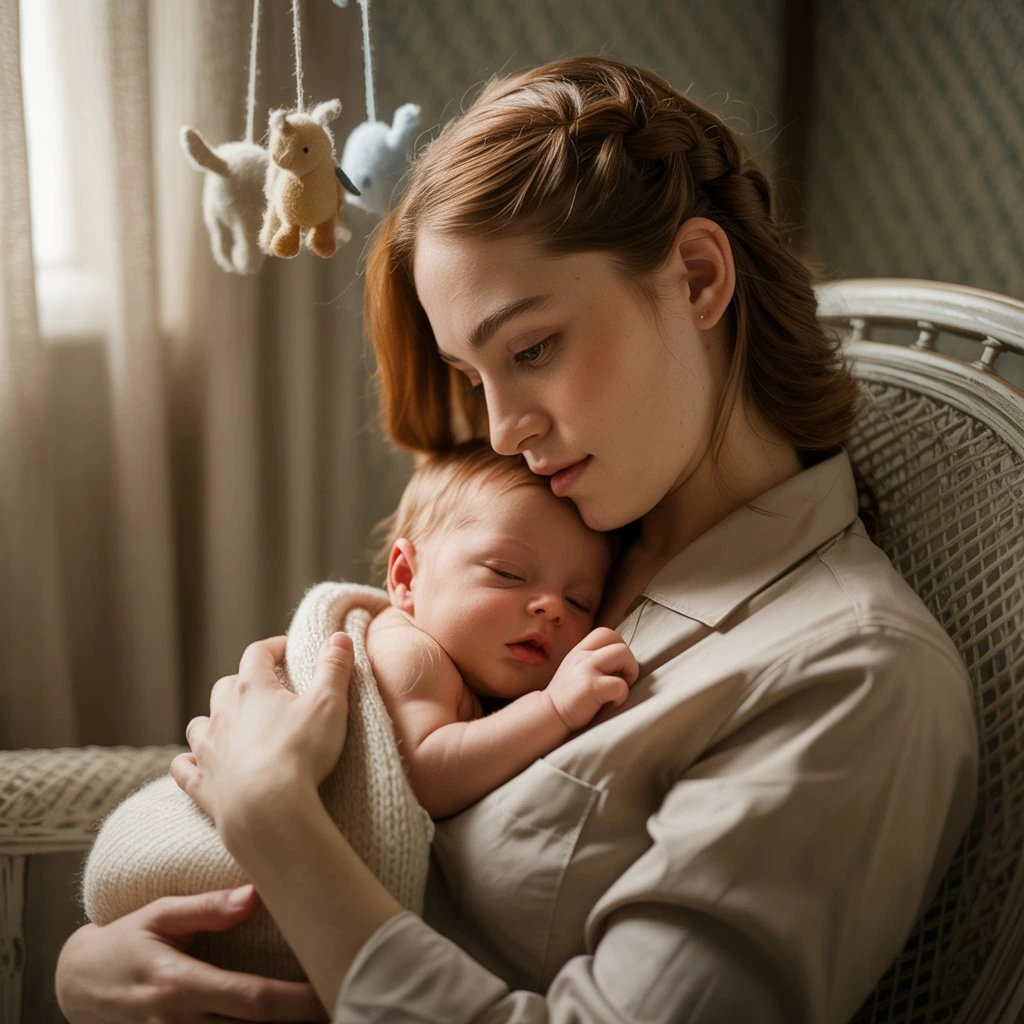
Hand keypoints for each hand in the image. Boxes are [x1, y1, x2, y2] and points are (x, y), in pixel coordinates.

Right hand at [55, 885, 327, 1022]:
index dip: (297, 1003)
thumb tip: (255, 893)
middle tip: (347, 1003)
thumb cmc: (125, 940)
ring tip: (327, 1016)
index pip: (252, 999)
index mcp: (180, 983)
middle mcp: (179, 1022)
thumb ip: (206, 907)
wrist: (77, 984)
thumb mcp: (159, 914)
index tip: (333, 990)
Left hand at [170, 633, 353, 847]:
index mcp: (252, 688)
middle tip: (266, 691)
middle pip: (225, 686)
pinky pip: (183, 767)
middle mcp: (222, 713)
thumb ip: (333, 668)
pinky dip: (189, 762)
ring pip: (200, 723)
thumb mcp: (328, 704)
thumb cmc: (300, 753)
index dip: (272, 648)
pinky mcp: (201, 784)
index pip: (257, 653)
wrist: (267, 811)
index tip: (286, 650)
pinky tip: (196, 763)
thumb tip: (338, 635)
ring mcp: (208, 749)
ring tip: (232, 725)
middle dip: (243, 683)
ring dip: (214, 720)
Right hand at [545, 627, 639, 730]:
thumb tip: (623, 661)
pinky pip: (620, 685)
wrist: (548, 715)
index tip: (616, 667)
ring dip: (630, 673)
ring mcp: (586, 670)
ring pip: (624, 654)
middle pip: (619, 642)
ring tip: (617, 689)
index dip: (618, 647)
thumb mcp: (577, 668)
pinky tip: (610, 704)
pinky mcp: (591, 688)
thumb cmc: (568, 696)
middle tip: (622, 679)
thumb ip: (594, 659)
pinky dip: (621, 696)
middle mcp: (582, 656)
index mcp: (580, 650)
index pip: (606, 633)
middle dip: (629, 661)